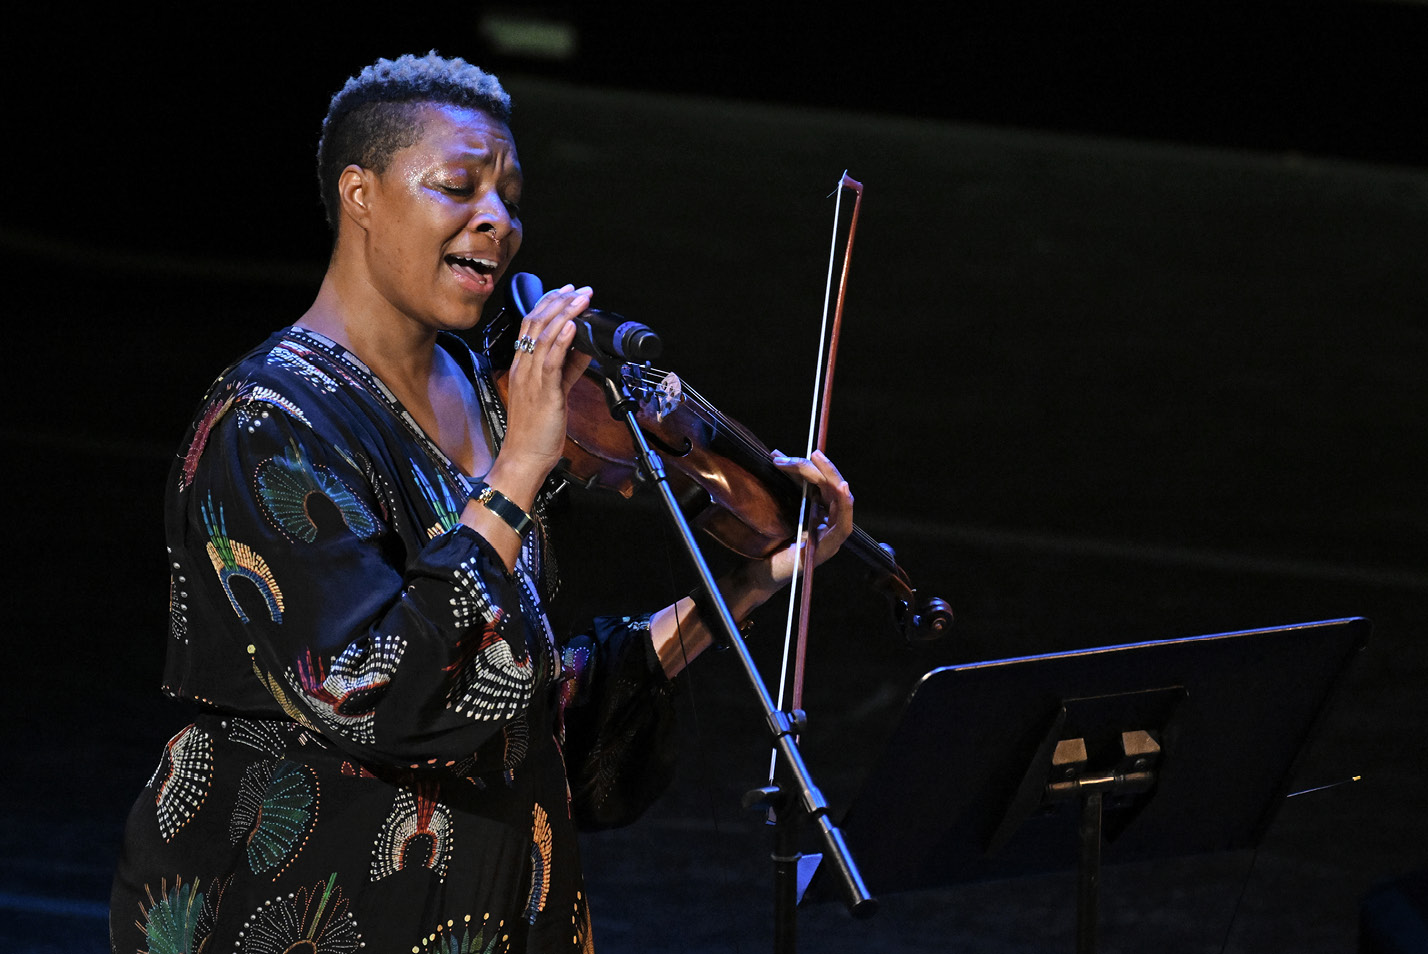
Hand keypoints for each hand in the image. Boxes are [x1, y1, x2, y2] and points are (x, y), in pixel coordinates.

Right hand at [485, 285, 592, 506]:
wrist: (524, 457)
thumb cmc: (536, 430)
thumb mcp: (555, 392)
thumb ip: (568, 368)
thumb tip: (583, 349)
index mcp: (523, 366)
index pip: (531, 325)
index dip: (549, 303)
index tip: (567, 291)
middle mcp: (524, 367)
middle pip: (536, 323)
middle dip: (559, 302)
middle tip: (579, 289)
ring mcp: (532, 379)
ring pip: (544, 337)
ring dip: (565, 314)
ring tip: (581, 299)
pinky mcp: (543, 393)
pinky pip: (551, 362)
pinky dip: (562, 341)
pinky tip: (573, 326)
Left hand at [763, 448, 854, 586]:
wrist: (761, 572)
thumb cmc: (768, 543)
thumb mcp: (778, 509)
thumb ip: (785, 488)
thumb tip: (777, 455)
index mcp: (821, 514)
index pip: (825, 485)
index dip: (814, 468)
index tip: (799, 454)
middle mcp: (829, 525)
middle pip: (835, 489)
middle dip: (823, 468)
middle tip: (811, 452)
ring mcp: (831, 538)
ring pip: (842, 501)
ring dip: (832, 477)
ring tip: (819, 459)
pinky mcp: (827, 549)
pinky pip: (843, 526)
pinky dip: (845, 506)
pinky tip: (843, 489)